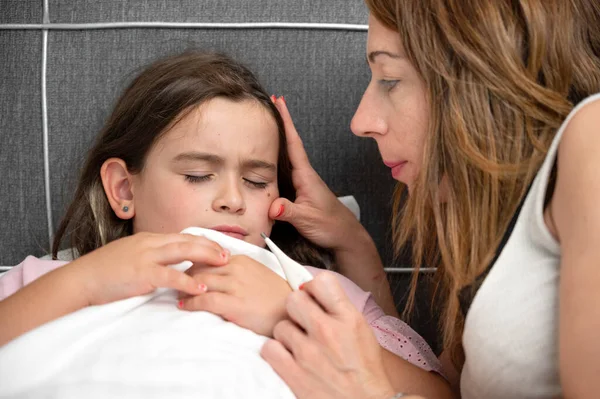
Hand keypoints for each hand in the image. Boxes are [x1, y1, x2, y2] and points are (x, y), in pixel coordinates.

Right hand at [73, 232, 228, 305]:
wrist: (81, 279)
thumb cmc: (105, 272)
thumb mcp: (131, 257)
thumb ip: (151, 258)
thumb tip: (168, 265)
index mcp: (149, 240)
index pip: (182, 237)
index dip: (203, 241)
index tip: (219, 247)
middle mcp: (150, 243)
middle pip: (187, 240)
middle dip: (210, 246)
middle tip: (229, 254)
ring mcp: (146, 256)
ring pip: (183, 252)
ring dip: (206, 256)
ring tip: (224, 264)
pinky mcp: (142, 273)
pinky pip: (170, 276)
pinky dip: (188, 281)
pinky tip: (202, 288)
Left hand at [178, 255, 291, 336]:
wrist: (290, 311)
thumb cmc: (274, 296)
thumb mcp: (256, 273)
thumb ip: (237, 269)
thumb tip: (218, 270)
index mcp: (241, 259)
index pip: (208, 256)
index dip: (193, 264)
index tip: (184, 271)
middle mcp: (236, 268)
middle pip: (200, 267)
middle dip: (185, 275)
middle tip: (175, 283)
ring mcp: (235, 286)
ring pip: (200, 282)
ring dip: (184, 288)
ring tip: (176, 294)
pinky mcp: (234, 303)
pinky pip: (205, 300)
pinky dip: (190, 302)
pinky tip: (183, 305)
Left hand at [260, 271, 395, 398]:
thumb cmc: (364, 371)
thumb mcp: (361, 330)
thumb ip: (339, 308)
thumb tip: (315, 291)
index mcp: (348, 318)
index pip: (321, 281)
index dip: (314, 288)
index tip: (313, 297)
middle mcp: (327, 331)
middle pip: (294, 299)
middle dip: (297, 309)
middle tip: (304, 321)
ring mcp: (308, 352)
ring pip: (280, 325)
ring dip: (288, 335)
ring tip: (301, 346)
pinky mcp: (293, 373)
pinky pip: (269, 348)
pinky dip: (276, 353)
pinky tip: (289, 358)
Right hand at [269, 97, 367, 250]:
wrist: (345, 236)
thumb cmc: (330, 226)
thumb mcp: (307, 219)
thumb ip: (290, 212)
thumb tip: (273, 205)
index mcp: (306, 175)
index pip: (294, 143)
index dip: (286, 122)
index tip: (279, 101)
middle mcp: (304, 174)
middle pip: (289, 143)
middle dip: (280, 123)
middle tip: (269, 102)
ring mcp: (303, 182)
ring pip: (287, 156)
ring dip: (278, 139)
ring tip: (265, 123)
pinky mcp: (300, 191)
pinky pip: (286, 170)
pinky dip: (277, 159)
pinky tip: (269, 158)